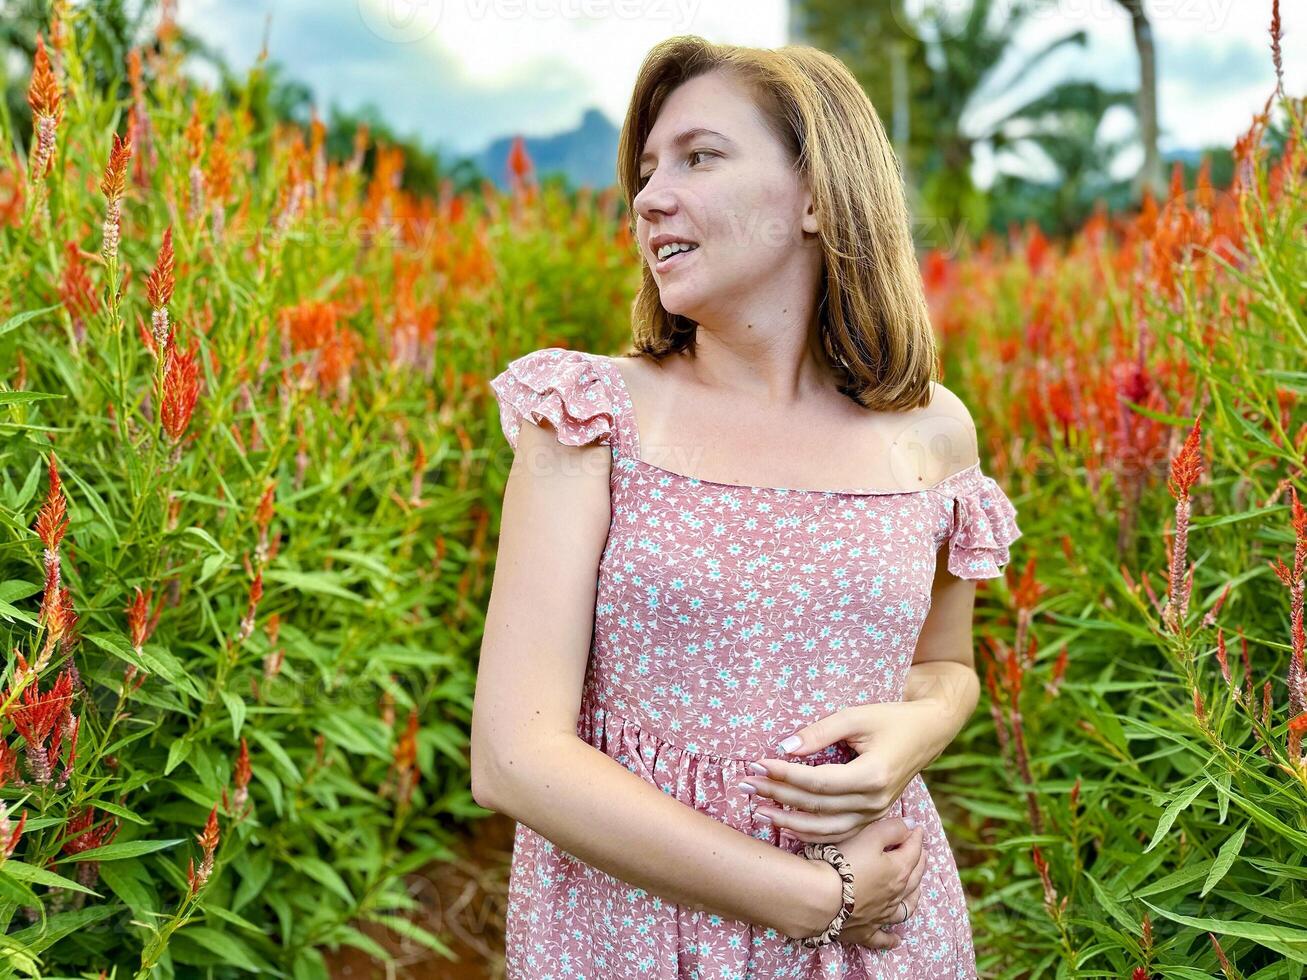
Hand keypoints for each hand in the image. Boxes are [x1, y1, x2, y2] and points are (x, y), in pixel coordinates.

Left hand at [744, 702, 946, 842]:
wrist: (928, 733)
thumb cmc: (891, 719)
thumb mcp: (856, 716)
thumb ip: (820, 732)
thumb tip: (784, 747)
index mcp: (872, 775)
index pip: (817, 781)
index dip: (785, 774)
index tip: (758, 763)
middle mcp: (874, 801)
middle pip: (816, 806)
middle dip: (777, 795)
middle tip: (746, 784)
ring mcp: (874, 814)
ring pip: (824, 828)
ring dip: (788, 821)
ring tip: (758, 811)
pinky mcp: (871, 817)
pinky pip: (836, 832)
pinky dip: (809, 833)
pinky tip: (785, 826)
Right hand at [811, 817, 926, 950]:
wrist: (821, 898)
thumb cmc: (845, 863)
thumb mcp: (869, 837)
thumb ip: (892, 829)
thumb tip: (912, 826)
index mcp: (899, 871)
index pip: (913, 850)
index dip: (916, 837)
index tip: (917, 828)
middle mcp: (896, 895)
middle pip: (913, 877)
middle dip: (919, 862)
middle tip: (922, 852)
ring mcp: (881, 915)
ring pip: (905, 907)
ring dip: (914, 896)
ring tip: (918, 889)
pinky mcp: (865, 931)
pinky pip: (882, 938)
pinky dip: (891, 939)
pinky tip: (896, 940)